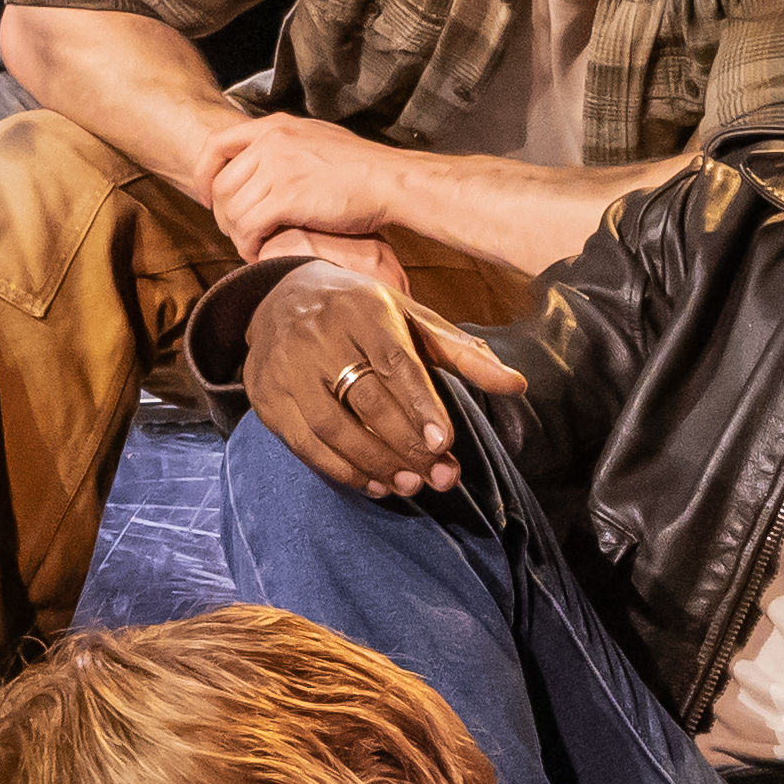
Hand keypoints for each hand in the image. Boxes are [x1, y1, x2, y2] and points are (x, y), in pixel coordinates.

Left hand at [192, 109, 413, 255]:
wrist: (388, 180)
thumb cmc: (360, 166)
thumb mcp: (316, 137)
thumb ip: (285, 144)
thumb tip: (266, 160)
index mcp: (274, 125)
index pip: (216, 144)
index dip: (204, 173)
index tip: (207, 196)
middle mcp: (270, 141)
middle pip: (220, 183)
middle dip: (221, 214)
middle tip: (237, 233)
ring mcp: (277, 168)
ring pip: (231, 208)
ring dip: (237, 234)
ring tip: (252, 246)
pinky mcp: (286, 197)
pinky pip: (248, 226)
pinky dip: (248, 245)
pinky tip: (260, 253)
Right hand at [241, 262, 520, 501]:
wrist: (281, 297)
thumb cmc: (362, 313)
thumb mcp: (411, 319)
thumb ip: (462, 354)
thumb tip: (518, 385)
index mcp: (361, 307)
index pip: (394, 362)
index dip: (420, 405)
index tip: (444, 443)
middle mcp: (318, 333)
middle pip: (365, 398)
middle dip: (404, 444)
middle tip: (439, 477)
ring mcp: (285, 366)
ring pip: (331, 427)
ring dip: (374, 463)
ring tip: (409, 486)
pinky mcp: (266, 396)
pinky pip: (303, 444)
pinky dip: (340, 469)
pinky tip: (372, 483)